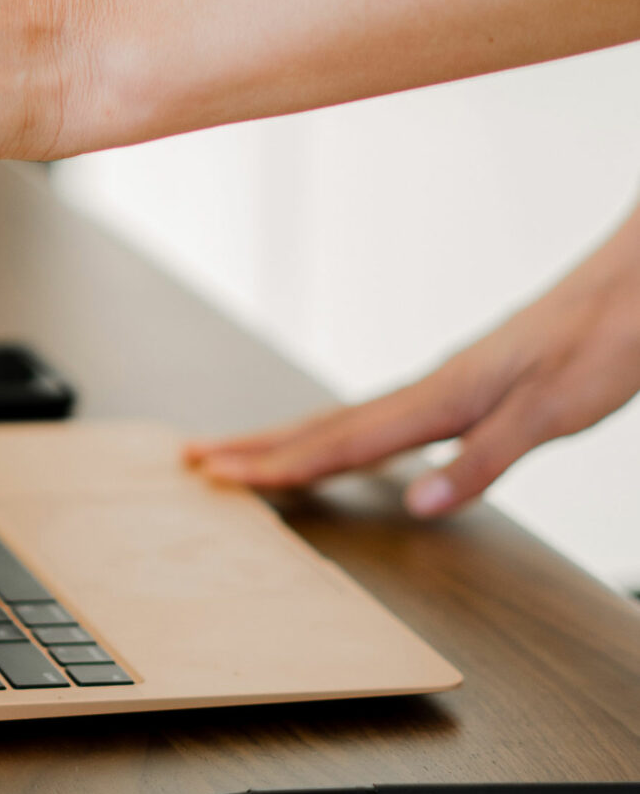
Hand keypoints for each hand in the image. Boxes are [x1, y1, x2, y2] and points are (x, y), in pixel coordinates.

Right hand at [185, 205, 639, 514]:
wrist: (634, 288)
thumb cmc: (603, 341)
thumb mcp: (553, 411)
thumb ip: (484, 459)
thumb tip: (422, 505)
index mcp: (445, 397)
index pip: (344, 441)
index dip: (280, 465)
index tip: (220, 476)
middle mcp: (435, 386)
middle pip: (328, 425)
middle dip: (260, 448)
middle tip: (196, 460)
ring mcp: (447, 382)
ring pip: (349, 416)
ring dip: (292, 438)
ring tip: (246, 453)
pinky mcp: (469, 383)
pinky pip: (383, 415)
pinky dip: (344, 432)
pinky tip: (346, 443)